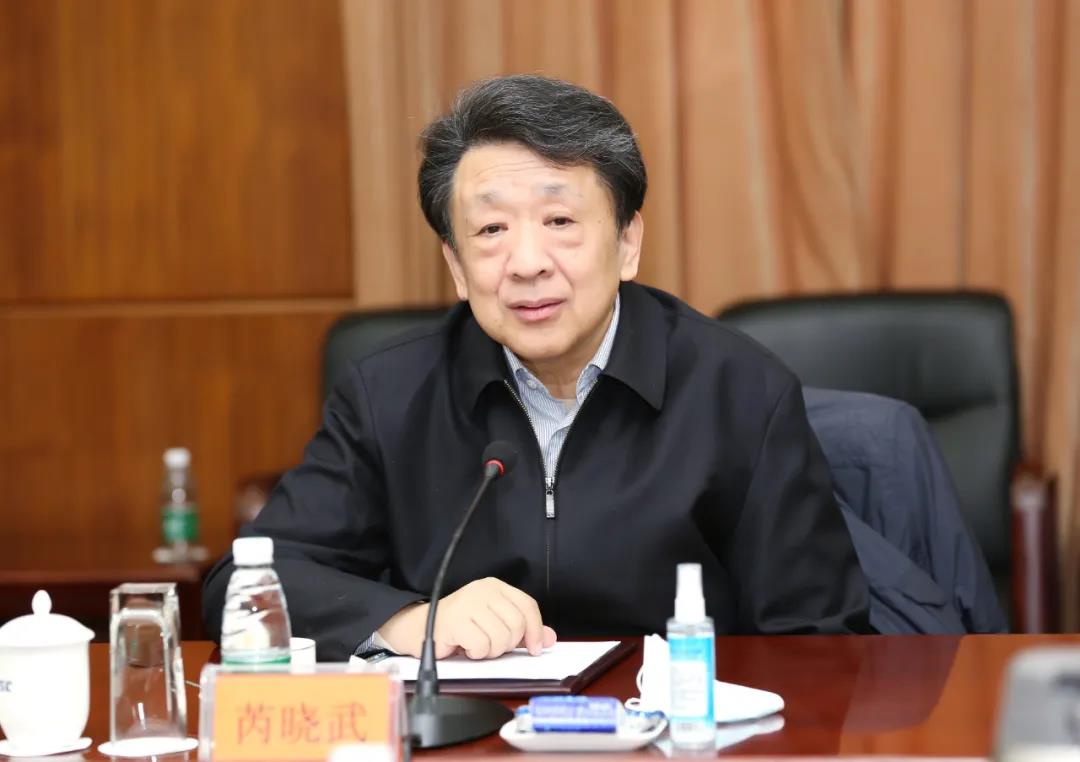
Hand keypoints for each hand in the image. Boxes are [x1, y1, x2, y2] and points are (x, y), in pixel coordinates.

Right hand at [378, 577, 556, 659]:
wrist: (417, 627)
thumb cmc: (458, 626)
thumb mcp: (492, 623)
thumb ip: (521, 629)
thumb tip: (549, 638)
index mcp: (495, 586)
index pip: (528, 605)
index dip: (536, 630)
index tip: (536, 648)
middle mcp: (482, 590)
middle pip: (517, 624)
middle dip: (507, 644)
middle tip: (491, 645)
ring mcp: (468, 603)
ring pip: (501, 638)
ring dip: (489, 651)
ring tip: (475, 645)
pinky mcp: (455, 621)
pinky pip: (481, 646)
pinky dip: (476, 653)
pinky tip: (465, 647)